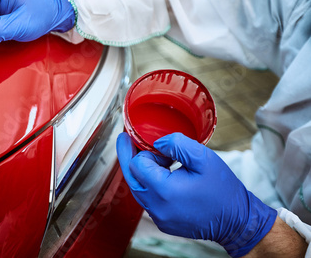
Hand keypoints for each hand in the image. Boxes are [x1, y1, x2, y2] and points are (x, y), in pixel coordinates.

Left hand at [116, 132, 276, 257]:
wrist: (236, 221)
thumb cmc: (222, 190)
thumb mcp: (204, 158)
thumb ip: (177, 145)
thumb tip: (157, 143)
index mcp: (163, 191)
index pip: (137, 165)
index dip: (145, 151)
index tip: (156, 145)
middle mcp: (156, 207)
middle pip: (131, 177)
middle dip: (130, 157)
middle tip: (126, 140)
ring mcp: (158, 217)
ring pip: (138, 188)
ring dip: (143, 171)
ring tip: (158, 158)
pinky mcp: (162, 222)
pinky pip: (147, 199)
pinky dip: (150, 184)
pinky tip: (164, 175)